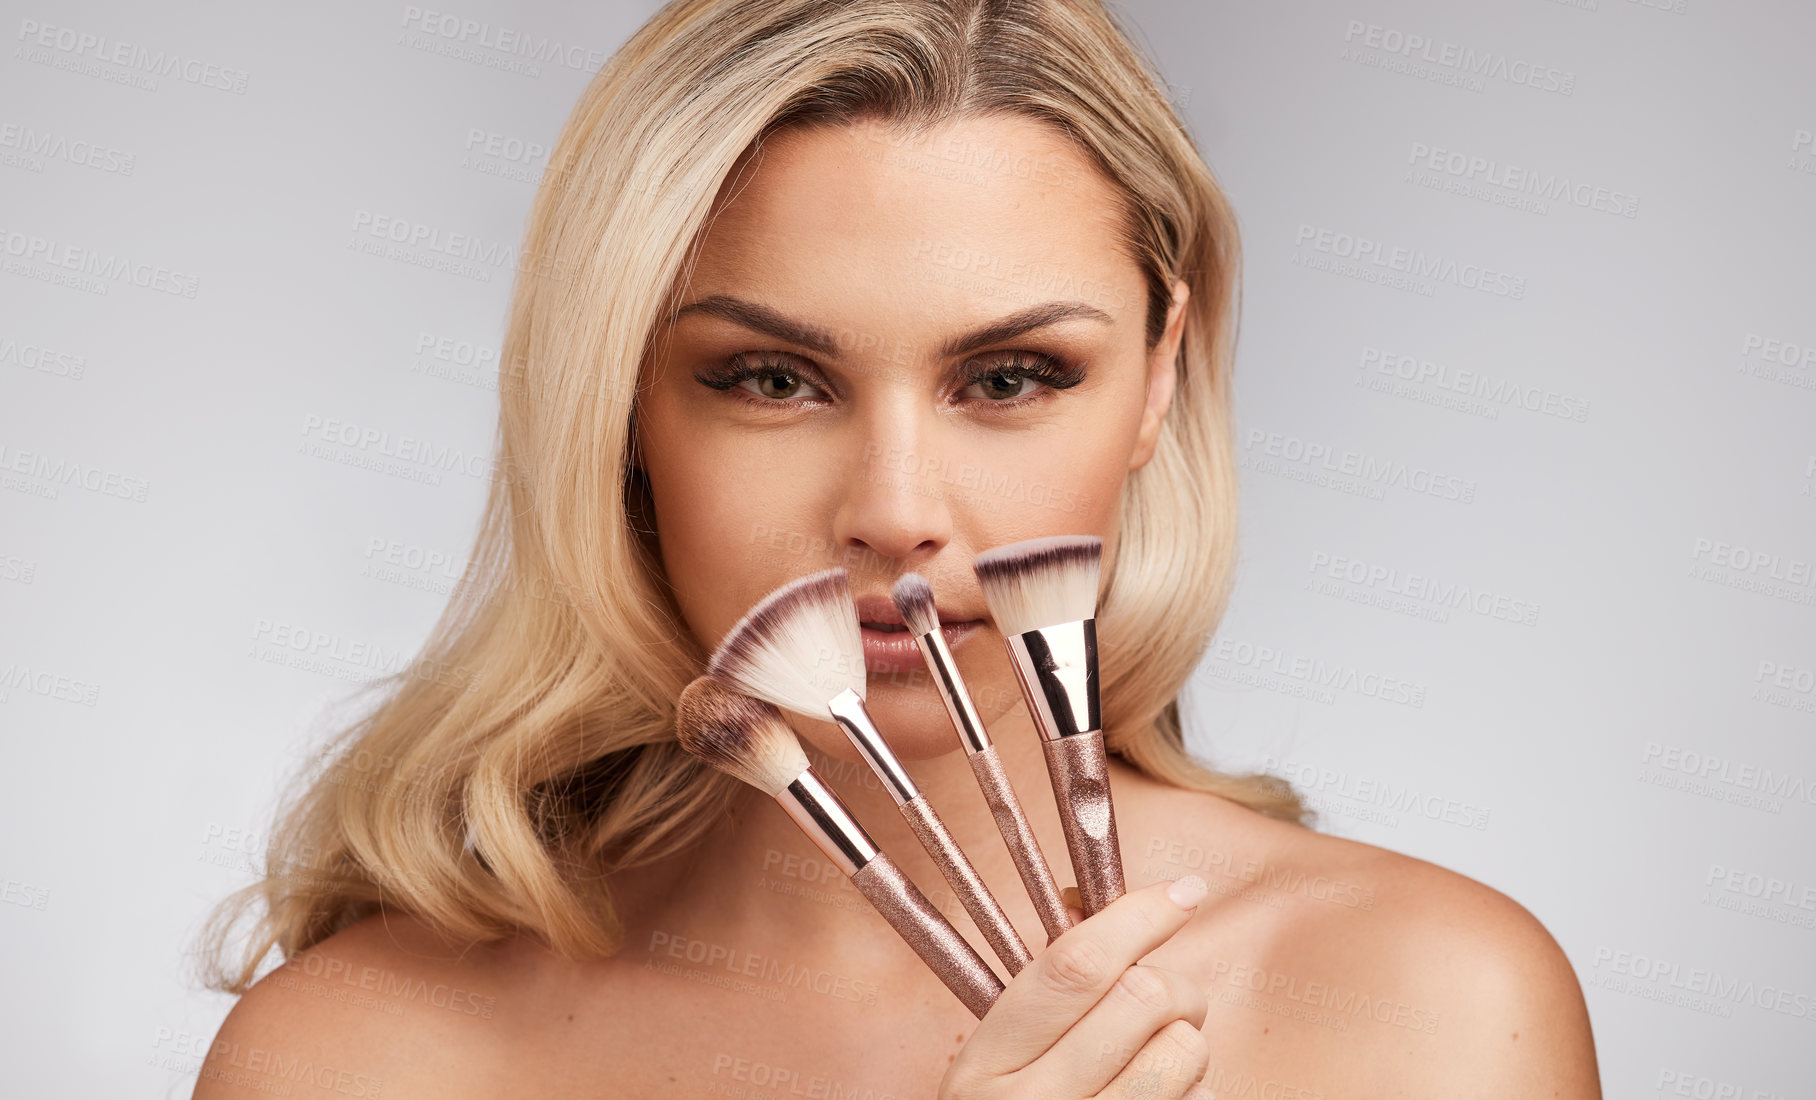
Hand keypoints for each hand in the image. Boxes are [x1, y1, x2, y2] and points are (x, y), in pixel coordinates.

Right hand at [938, 875, 1212, 1098]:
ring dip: (1188, 1046)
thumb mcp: (995, 1062)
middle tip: (1172, 998)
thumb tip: (1102, 910)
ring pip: (1187, 1053)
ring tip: (1159, 1062)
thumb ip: (1044, 995)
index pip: (1075, 966)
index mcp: (987, 1064)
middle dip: (1176, 985)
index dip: (1138, 915)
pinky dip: (1196, 1095)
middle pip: (1144, 999)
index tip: (1182, 892)